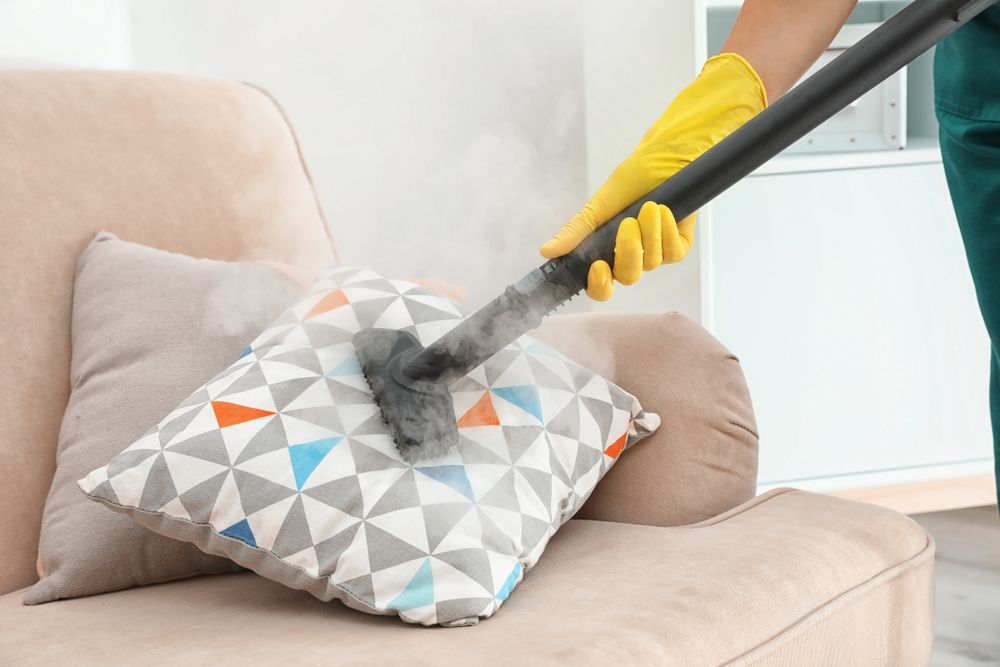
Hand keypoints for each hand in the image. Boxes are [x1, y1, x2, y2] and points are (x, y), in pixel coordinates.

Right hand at [540, 53, 766, 300]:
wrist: (663, 159)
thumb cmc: (630, 179)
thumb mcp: (597, 205)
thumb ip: (574, 232)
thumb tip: (546, 250)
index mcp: (607, 252)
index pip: (600, 286)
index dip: (598, 285)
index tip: (598, 267)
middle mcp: (631, 257)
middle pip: (627, 277)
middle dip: (628, 252)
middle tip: (627, 224)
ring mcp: (656, 253)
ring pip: (651, 263)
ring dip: (649, 233)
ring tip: (649, 206)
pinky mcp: (678, 245)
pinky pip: (672, 253)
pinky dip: (667, 231)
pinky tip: (664, 211)